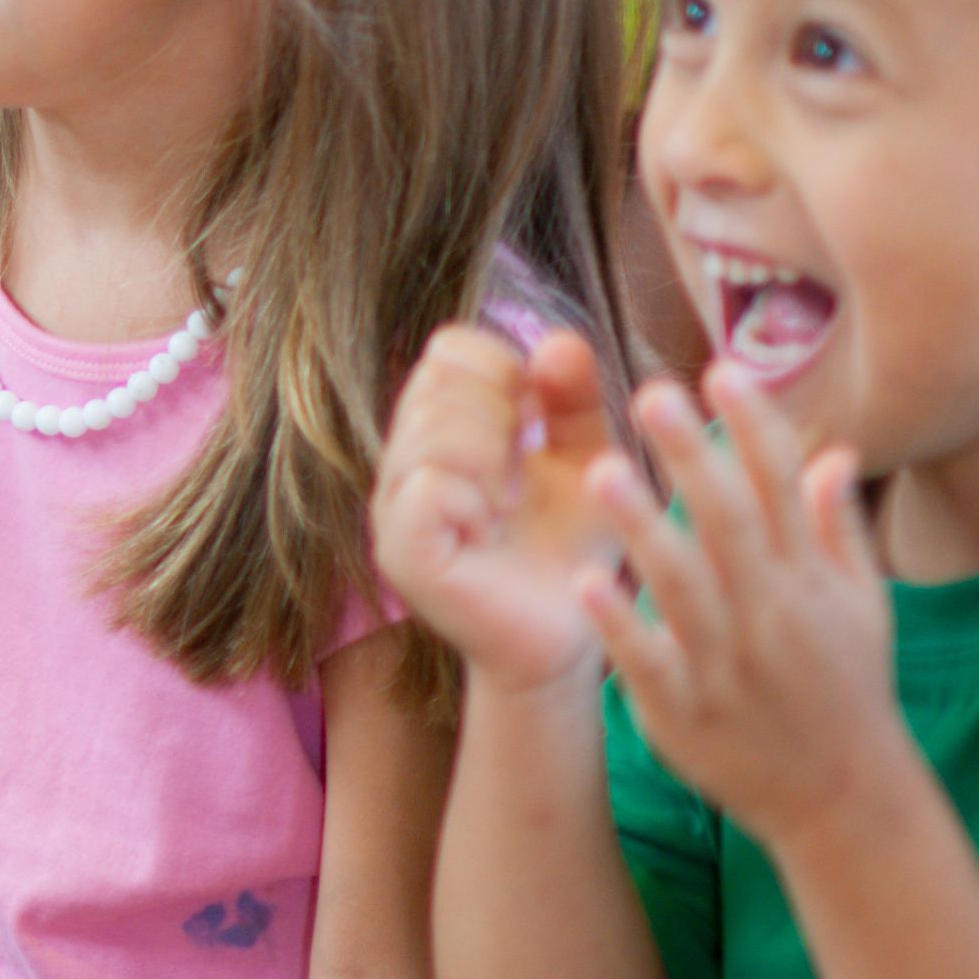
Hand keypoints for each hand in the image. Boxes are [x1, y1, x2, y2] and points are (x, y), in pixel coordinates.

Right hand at [371, 324, 628, 700]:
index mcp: (438, 431)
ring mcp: (392, 509)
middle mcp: (401, 462)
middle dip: (503, 412)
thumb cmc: (570, 550)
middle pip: (440, 379)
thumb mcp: (586, 460)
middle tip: (523, 470)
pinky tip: (494, 523)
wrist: (568, 639)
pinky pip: (427, 485)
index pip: (450, 348)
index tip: (540, 422)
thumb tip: (560, 340)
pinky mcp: (403, 553)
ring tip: (510, 501)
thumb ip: (574, 400)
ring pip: (432, 426)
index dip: (506, 368)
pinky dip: (474, 494)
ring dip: (493, 455)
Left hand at [587, 372, 909, 847]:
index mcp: (809, 582)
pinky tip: (584, 581)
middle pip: (732, 524)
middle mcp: (771, 615)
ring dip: (645, 527)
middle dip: (694, 457)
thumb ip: (838, 529)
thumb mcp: (862, 609)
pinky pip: (648, 661)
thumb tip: (834, 451)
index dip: (755, 427)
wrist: (842, 801)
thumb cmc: (846, 691)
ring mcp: (726, 665)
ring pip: (685, 587)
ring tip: (601, 469)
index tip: (722, 369)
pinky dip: (620, 623)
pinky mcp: (683, 712)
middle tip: (651, 392)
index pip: (785, 489)